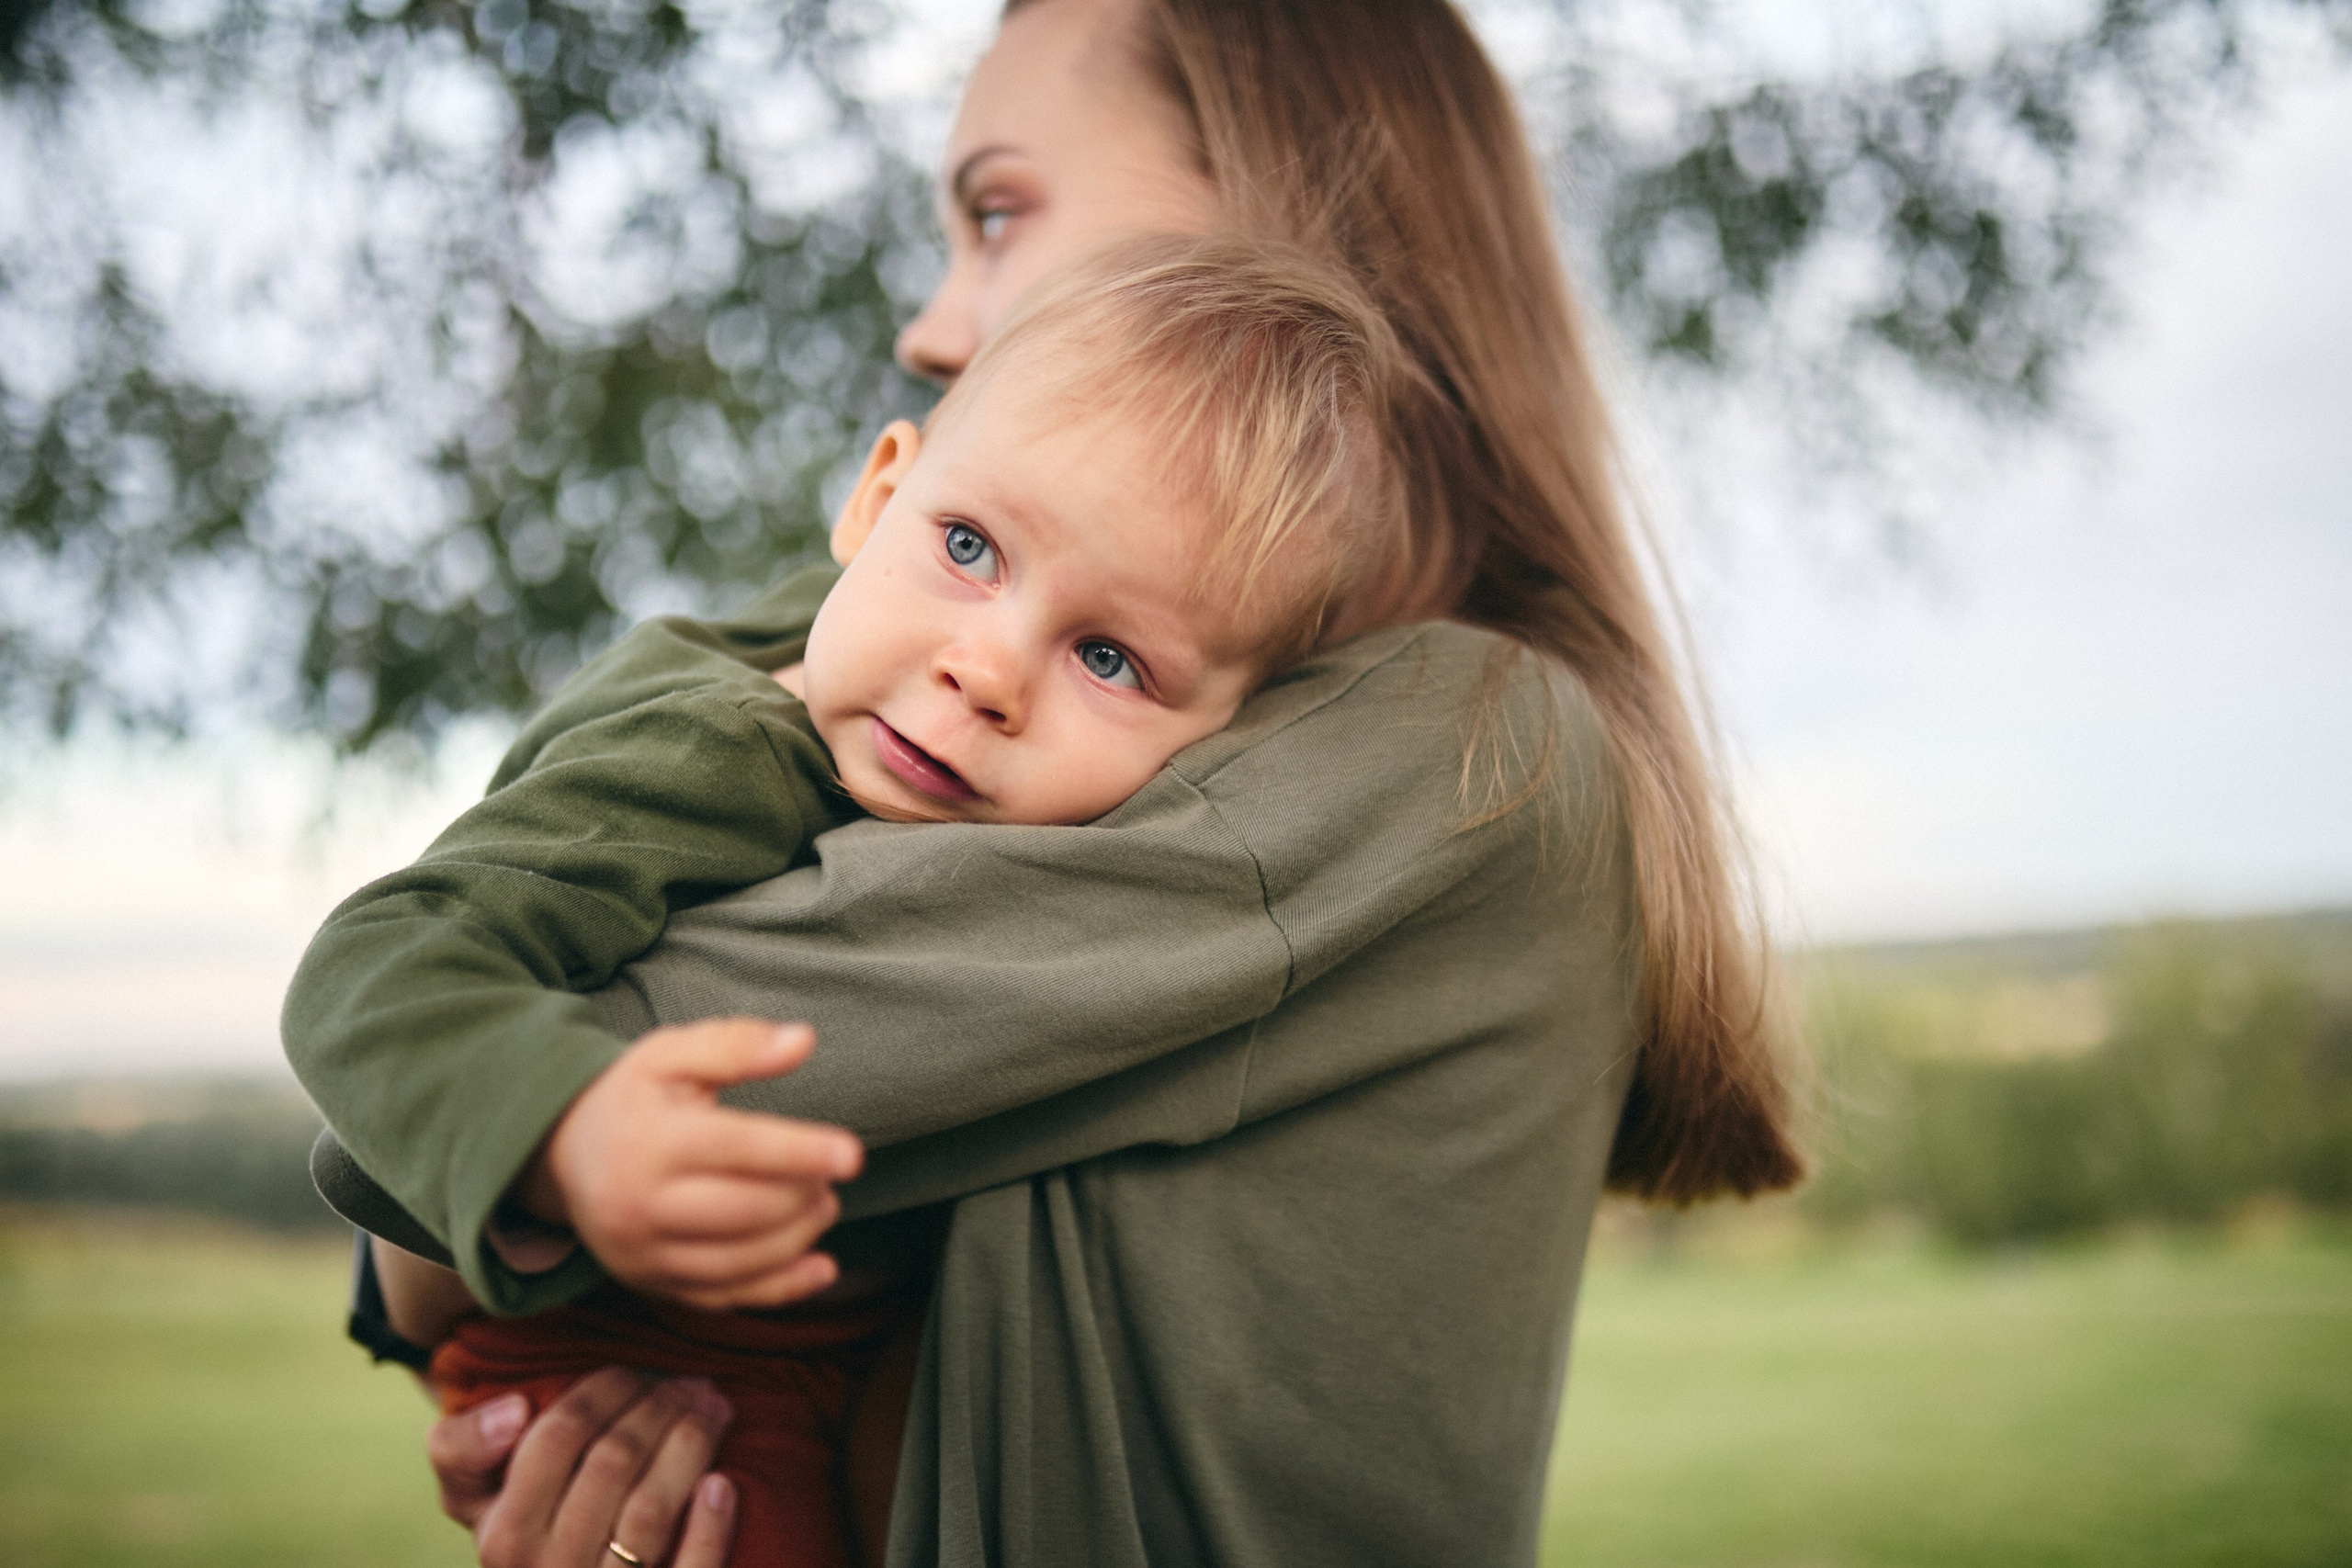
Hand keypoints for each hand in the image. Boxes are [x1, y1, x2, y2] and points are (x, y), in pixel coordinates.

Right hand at [431, 1369, 737, 1567]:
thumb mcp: (469, 1495)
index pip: (558, 1435)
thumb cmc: (520, 1528)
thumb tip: (514, 1411)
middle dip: (659, 1406)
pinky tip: (722, 1483)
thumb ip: (460, 1446)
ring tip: (715, 1410)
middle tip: (689, 1382)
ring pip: (652, 1511)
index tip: (636, 1370)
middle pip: (614, 1461)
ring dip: (692, 1447)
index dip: (606, 1389)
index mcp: (503, 1532)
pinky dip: (710, 1526)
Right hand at [520, 1019, 863, 1309]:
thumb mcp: (671, 1054)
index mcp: (650, 1141)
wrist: (564, 1155)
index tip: (853, 1155)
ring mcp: (643, 1254)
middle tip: (832, 1176)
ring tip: (823, 1205)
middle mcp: (640, 1205)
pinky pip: (724, 1299)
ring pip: (740, 1263)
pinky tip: (821, 1267)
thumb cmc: (633, 1097)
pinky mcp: (653, 1284)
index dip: (799, 1151)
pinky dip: (780, 1289)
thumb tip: (803, 1041)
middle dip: (803, 1196)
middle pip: (744, 1212)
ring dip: (798, 1238)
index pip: (736, 1149)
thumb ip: (736, 1045)